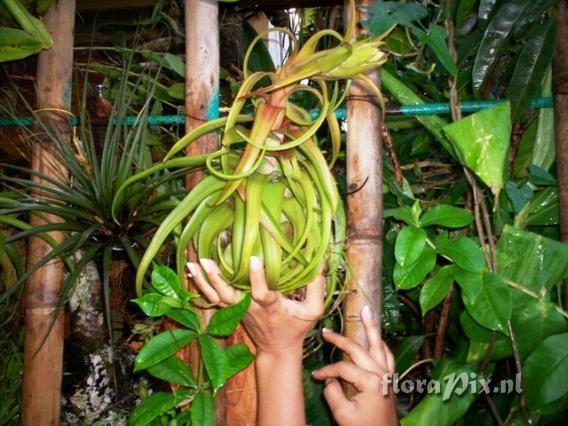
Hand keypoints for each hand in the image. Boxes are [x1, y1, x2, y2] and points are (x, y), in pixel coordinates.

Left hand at [187, 256, 324, 354]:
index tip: (252, 258)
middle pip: (229, 295)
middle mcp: (250, 308)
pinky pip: (213, 298)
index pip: (261, 293)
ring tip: (192, 263)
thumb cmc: (296, 327)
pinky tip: (192, 271)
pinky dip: (201, 285)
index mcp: (271, 307)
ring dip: (204, 281)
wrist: (277, 349)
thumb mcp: (313, 311)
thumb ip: (316, 287)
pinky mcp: (232, 310)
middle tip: (206, 261)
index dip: (256, 278)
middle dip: (217, 279)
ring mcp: (238, 310)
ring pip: (217, 297)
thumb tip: (319, 262)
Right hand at [312, 306, 396, 425]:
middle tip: (325, 331)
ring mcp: (389, 375)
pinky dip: (380, 343)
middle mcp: (382, 373)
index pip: (342, 368)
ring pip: (379, 345)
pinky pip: (387, 355)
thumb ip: (332, 392)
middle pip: (358, 350)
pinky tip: (376, 336)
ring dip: (371, 327)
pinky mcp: (391, 379)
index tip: (315, 376)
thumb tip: (329, 379)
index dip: (327, 371)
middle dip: (340, 340)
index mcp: (370, 381)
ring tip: (367, 311)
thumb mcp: (343, 414)